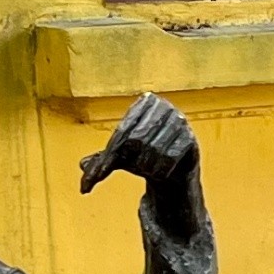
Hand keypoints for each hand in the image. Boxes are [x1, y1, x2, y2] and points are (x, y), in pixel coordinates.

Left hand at [81, 91, 196, 195]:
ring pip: (153, 150)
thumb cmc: (146, 156)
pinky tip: (163, 169)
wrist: (176, 169)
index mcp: (144, 102)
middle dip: (133, 160)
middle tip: (137, 166)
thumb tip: (82, 165)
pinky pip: (168, 159)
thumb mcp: (121, 157)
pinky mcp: (191, 139)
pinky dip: (161, 170)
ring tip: (151, 166)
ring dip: (147, 166)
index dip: (113, 152)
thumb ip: (101, 161)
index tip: (104, 170)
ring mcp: (180, 122)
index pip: (123, 130)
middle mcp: (164, 107)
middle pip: (137, 139)